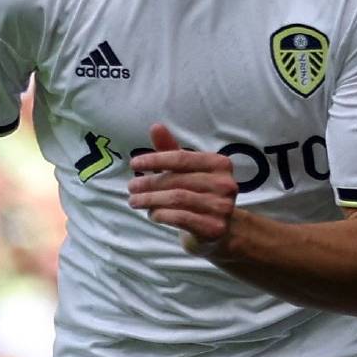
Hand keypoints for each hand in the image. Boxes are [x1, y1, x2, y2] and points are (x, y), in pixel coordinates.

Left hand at [128, 124, 240, 256]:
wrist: (216, 229)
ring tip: (134, 201)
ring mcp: (223, 207)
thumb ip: (170, 149)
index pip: (181, 158)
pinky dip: (161, 214)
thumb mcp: (185, 170)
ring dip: (150, 199)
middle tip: (130, 187)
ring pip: (177, 199)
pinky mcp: (215, 227)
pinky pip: (181, 218)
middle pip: (177, 180)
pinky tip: (151, 214)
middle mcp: (226, 184)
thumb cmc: (196, 193)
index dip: (155, 159)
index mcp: (220, 164)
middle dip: (149, 183)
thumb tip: (156, 126)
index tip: (134, 163)